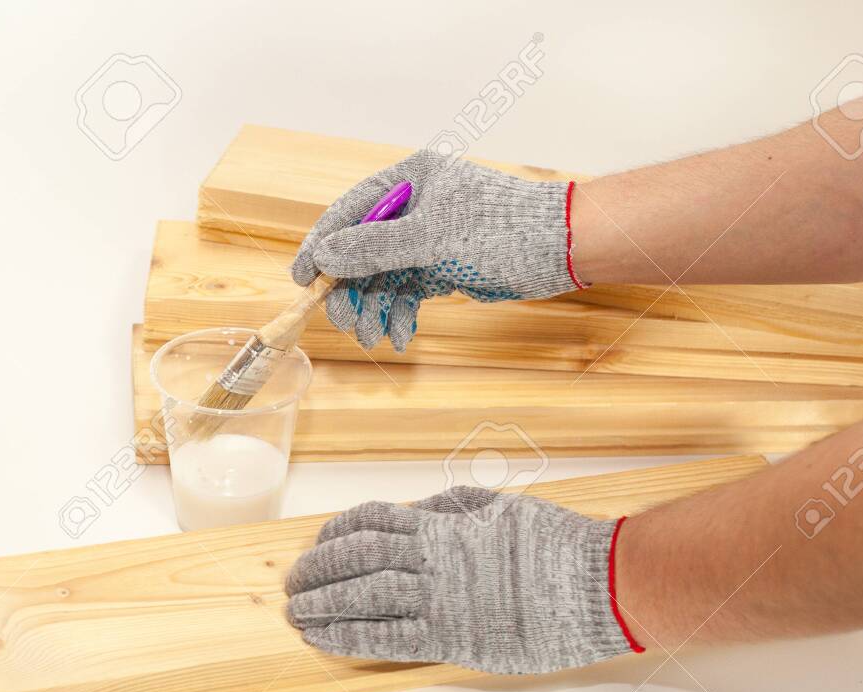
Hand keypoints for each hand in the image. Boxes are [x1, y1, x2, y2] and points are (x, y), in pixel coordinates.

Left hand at [285, 487, 640, 674]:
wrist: (592, 582)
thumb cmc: (554, 544)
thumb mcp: (498, 507)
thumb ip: (452, 510)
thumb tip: (418, 512)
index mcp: (441, 524)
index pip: (371, 522)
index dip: (337, 532)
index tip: (319, 541)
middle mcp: (431, 558)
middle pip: (355, 559)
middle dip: (318, 570)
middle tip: (294, 582)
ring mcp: (438, 598)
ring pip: (361, 598)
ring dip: (322, 605)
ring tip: (297, 613)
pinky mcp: (450, 638)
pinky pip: (385, 638)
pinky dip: (348, 639)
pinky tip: (324, 641)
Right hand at [290, 150, 584, 351]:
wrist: (560, 250)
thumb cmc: (503, 229)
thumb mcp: (433, 239)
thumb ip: (376, 247)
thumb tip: (324, 254)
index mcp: (408, 181)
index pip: (349, 212)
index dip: (321, 246)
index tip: (302, 279)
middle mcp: (413, 207)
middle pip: (361, 251)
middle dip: (351, 290)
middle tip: (345, 323)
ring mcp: (427, 238)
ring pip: (382, 277)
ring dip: (374, 309)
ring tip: (374, 339)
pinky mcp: (441, 266)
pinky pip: (406, 292)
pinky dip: (399, 315)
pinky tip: (400, 336)